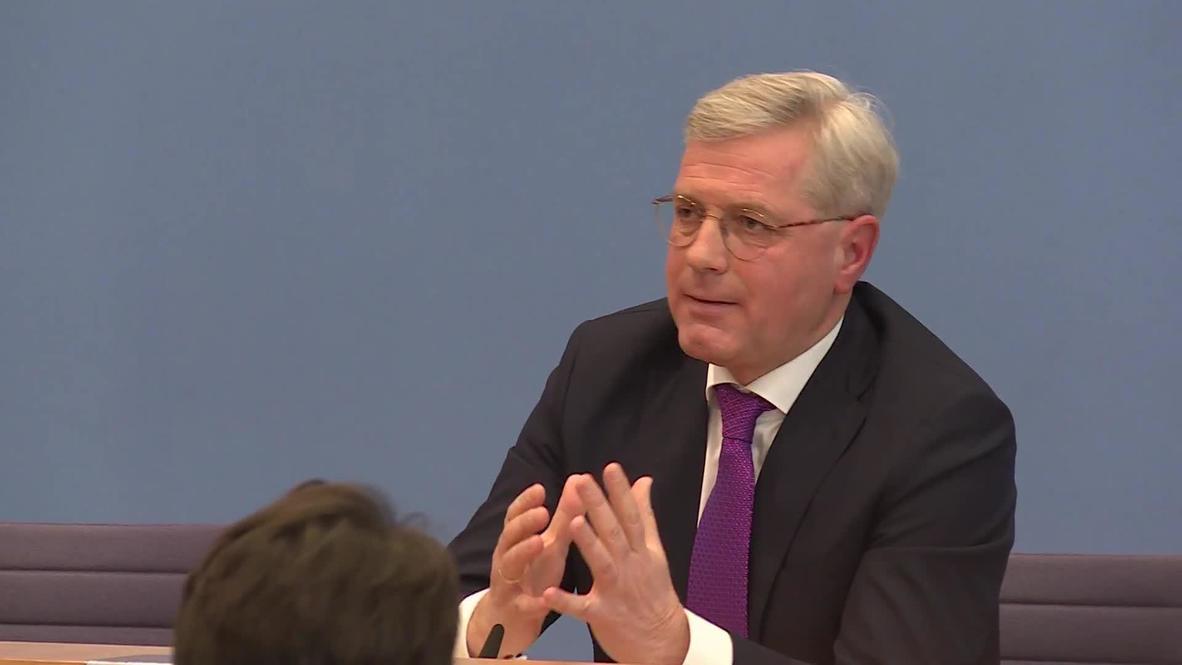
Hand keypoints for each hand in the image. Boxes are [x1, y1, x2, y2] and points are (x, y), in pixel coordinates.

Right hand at [467, 475, 583, 656]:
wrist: (513, 619)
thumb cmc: (534, 573)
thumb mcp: (551, 544)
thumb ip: (564, 516)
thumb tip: (578, 479)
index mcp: (516, 540)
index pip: (516, 516)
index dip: (525, 502)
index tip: (540, 489)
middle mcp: (507, 557)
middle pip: (510, 537)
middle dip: (524, 523)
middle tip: (542, 512)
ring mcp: (508, 583)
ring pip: (509, 566)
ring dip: (523, 553)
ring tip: (539, 543)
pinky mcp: (514, 609)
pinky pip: (522, 605)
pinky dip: (533, 603)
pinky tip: (546, 600)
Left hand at [543, 464, 689, 664]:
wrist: (661, 641)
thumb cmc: (654, 592)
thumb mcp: (654, 552)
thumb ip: (645, 516)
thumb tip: (644, 481)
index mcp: (641, 551)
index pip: (630, 515)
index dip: (621, 491)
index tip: (610, 467)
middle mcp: (630, 567)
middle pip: (613, 532)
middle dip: (597, 506)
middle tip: (580, 481)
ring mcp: (616, 591)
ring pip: (600, 564)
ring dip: (587, 544)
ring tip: (572, 523)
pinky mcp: (602, 615)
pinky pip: (581, 608)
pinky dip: (565, 601)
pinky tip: (548, 592)